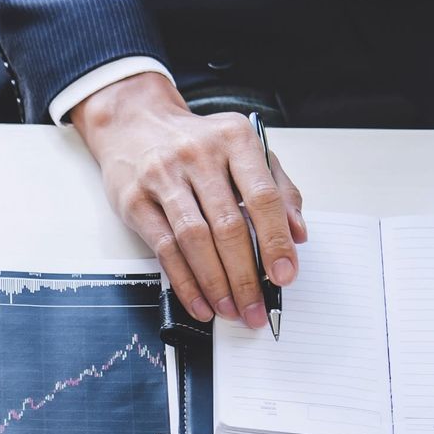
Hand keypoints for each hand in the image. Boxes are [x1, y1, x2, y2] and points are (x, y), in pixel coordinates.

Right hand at [73, 72, 306, 327]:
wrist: (134, 123)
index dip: (275, 240)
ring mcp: (163, 177)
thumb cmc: (195, 142)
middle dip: (245, 275)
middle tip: (257, 307)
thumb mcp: (243, 150)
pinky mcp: (135, 200)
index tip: (284, 275)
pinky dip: (184, 282)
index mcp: (234, 139)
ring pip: (195, 240)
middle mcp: (198, 155)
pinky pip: (164, 249)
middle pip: (227, 226)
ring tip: (230, 310)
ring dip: (215, 283)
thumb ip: (277, 187)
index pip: (262, 197)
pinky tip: (200, 302)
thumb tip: (298, 233)